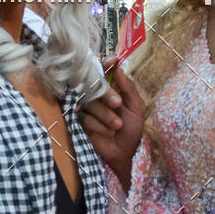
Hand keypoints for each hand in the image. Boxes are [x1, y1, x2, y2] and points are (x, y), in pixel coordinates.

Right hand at [80, 59, 144, 190]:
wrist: (125, 152)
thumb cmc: (132, 128)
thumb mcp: (136, 107)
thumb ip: (128, 87)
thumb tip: (119, 66)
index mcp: (111, 88)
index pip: (103, 69)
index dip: (106, 63)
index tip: (113, 61)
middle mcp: (96, 94)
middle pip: (93, 84)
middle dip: (107, 94)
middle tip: (118, 104)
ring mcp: (85, 107)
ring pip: (88, 102)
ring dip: (105, 115)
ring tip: (117, 126)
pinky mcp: (78, 121)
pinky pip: (84, 117)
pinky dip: (98, 125)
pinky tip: (107, 133)